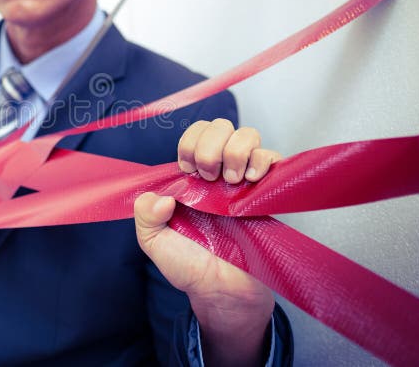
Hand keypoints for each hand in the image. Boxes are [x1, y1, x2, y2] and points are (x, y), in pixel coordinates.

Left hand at [134, 119, 279, 365]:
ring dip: (236, 150)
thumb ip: (145, 217)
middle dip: (210, 145)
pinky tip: (250, 179)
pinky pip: (273, 158)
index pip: (194, 134)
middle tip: (207, 175)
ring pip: (247, 135)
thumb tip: (157, 197)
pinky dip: (262, 160)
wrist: (222, 292)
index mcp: (192, 177)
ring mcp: (245, 180)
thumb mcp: (155, 243)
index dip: (189, 143)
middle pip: (220, 127)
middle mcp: (219, 173)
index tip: (186, 170)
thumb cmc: (190, 267)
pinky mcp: (268, 192)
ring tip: (230, 180)